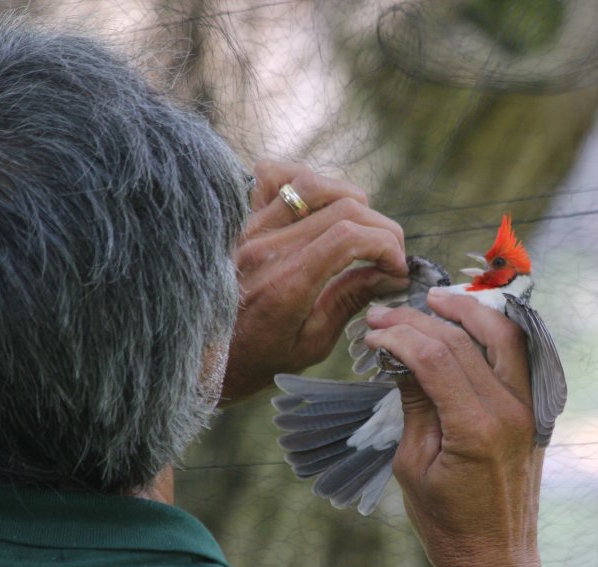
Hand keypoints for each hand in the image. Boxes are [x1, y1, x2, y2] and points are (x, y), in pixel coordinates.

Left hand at [220, 161, 407, 402]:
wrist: (199, 359)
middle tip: (388, 252)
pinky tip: (317, 206)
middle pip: (341, 207)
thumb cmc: (256, 359)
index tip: (398, 266)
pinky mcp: (236, 219)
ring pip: (310, 183)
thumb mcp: (312, 344)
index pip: (350, 237)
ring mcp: (247, 229)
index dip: (386, 245)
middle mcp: (265, 249)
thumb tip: (390, 274)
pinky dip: (302, 181)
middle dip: (380, 227)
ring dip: (347, 198)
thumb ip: (350, 300)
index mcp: (286, 285)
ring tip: (358, 226)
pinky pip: (270, 175)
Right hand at [364, 289, 543, 566]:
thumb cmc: (445, 523)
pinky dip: (497, 331)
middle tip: (389, 312)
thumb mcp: (412, 466)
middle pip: (469, 339)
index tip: (373, 332)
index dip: (401, 337)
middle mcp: (511, 411)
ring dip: (471, 311)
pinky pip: (522, 356)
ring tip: (437, 300)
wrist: (494, 560)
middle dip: (424, 319)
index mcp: (477, 428)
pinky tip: (471, 322)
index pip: (437, 358)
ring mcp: (530, 410)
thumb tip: (401, 356)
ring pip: (508, 336)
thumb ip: (413, 404)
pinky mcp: (535, 413)